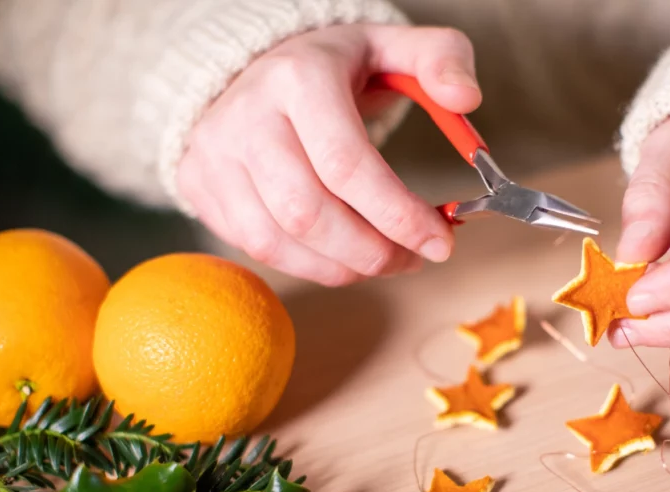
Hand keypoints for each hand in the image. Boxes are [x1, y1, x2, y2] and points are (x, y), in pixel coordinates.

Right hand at [177, 24, 480, 284]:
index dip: (398, 215)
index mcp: (299, 78)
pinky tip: (345, 257)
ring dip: (345, 267)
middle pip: (308, 212)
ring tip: (385, 259)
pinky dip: (311, 267)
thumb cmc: (335, 67)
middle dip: (373, 251)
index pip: (347, 164)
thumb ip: (443, 60)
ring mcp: (217, 156)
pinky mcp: (202, 188)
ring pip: (279, 241)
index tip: (440, 241)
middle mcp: (248, 117)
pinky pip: (258, 250)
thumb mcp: (392, 46)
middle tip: (414, 258)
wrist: (253, 66)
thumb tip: (467, 98)